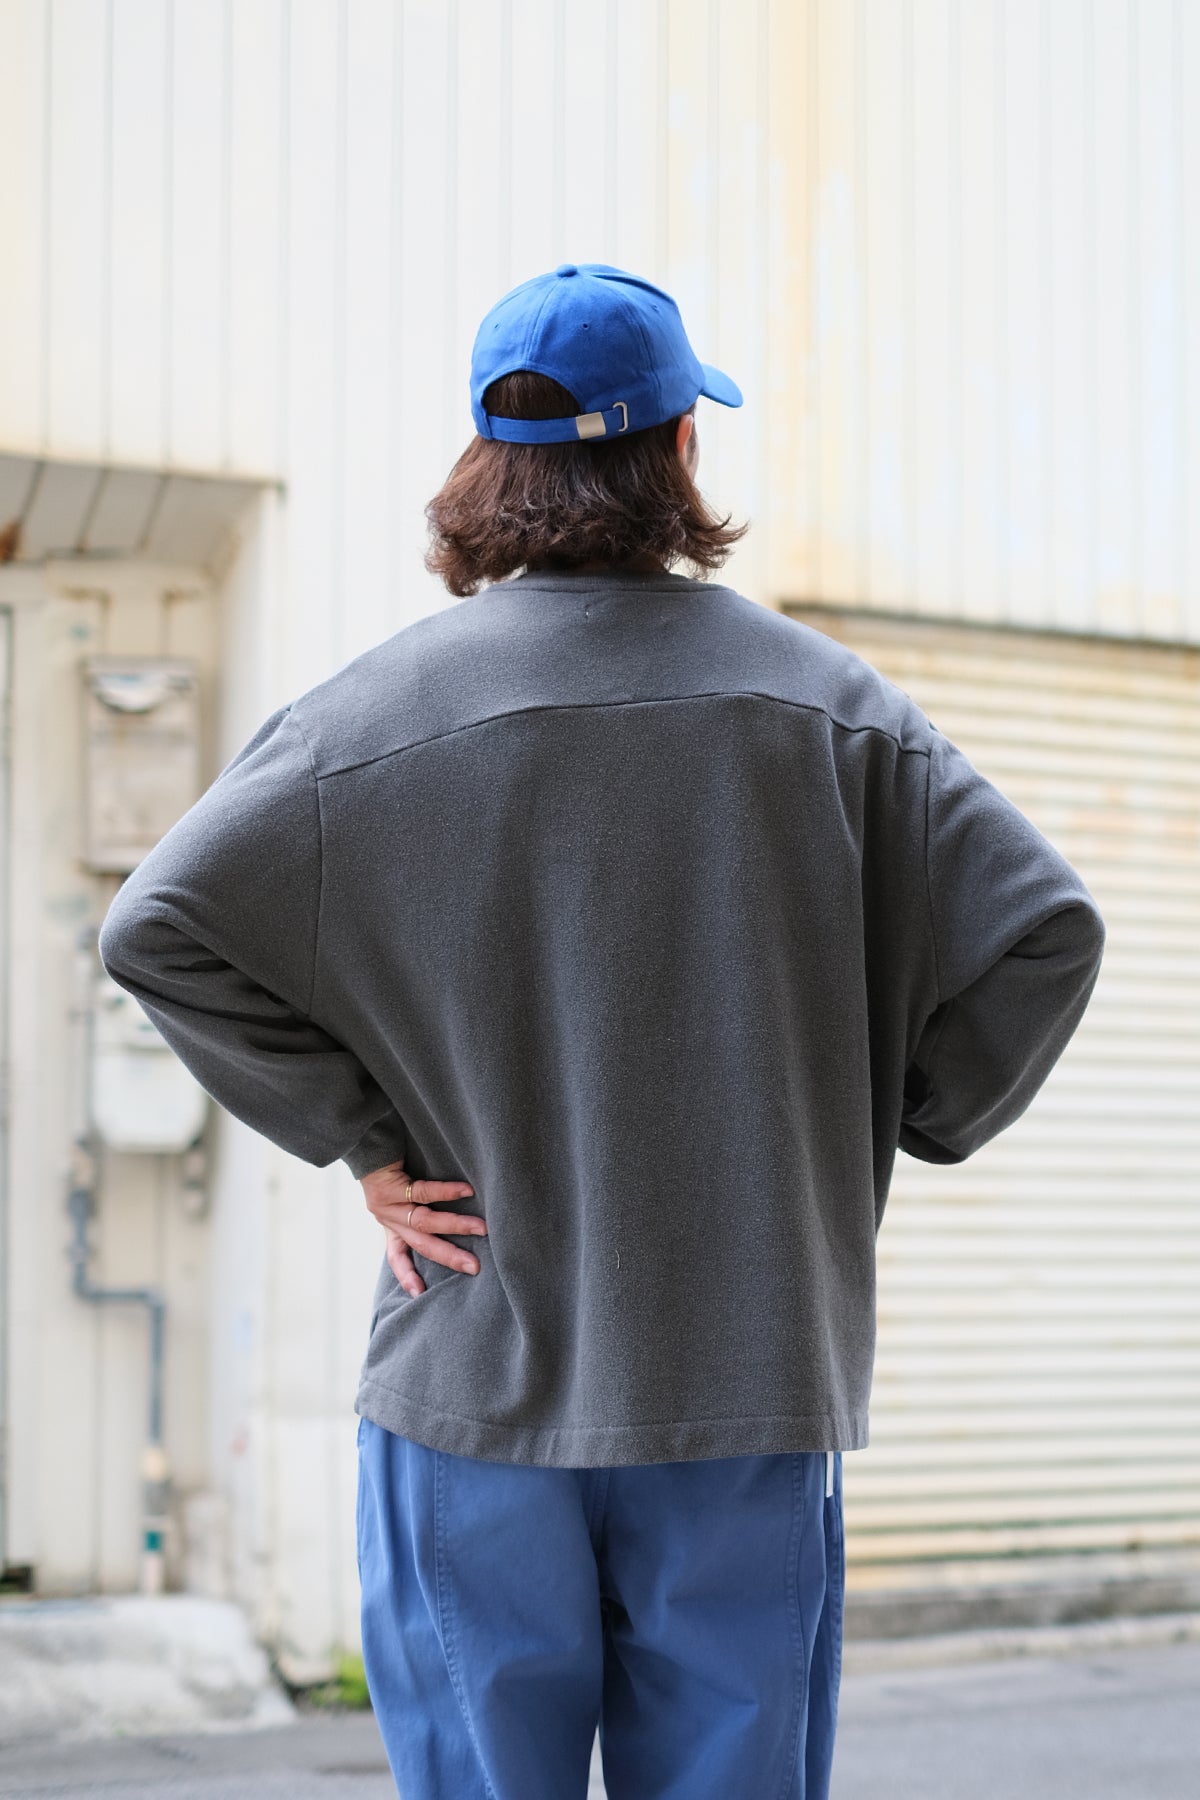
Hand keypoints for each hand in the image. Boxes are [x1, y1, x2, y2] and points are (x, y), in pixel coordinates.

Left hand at [360, 1163, 486, 1296]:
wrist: (364, 1137)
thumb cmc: (388, 1161)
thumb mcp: (397, 1192)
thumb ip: (415, 1207)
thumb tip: (449, 1220)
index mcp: (389, 1223)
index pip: (397, 1255)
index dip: (407, 1275)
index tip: (419, 1294)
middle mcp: (387, 1217)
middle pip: (420, 1244)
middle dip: (448, 1257)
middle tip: (474, 1267)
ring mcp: (387, 1203)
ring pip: (424, 1221)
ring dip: (455, 1226)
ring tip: (482, 1228)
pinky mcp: (390, 1185)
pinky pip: (422, 1191)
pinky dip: (447, 1192)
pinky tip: (467, 1191)